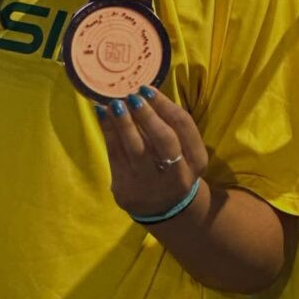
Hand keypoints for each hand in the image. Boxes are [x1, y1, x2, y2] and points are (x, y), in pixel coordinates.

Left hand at [96, 87, 208, 217]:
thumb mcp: (184, 151)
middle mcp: (178, 174)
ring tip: (114, 103)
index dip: (165, 105)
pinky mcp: (127, 191)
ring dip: (124, 123)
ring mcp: (151, 185)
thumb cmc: (173, 166)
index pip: (184, 126)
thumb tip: (142, 92)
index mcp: (196, 160)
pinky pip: (115, 157)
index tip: (147, 89)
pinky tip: (102, 114)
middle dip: (147, 115)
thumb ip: (169, 125)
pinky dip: (108, 132)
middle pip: (164, 140)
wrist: (164, 209)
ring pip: (136, 149)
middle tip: (132, 96)